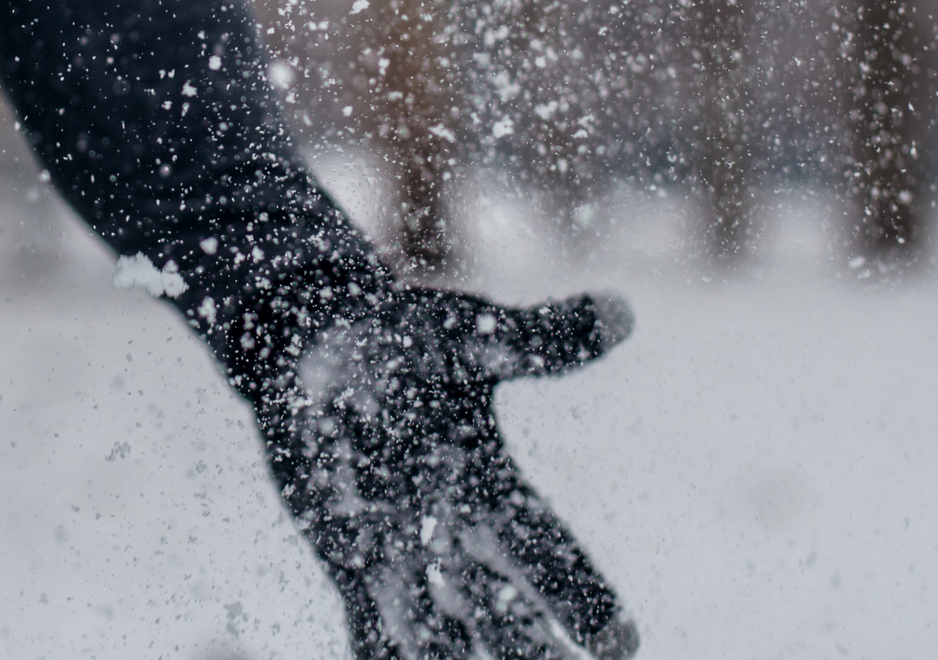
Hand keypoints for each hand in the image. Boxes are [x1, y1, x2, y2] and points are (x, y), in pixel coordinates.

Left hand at [231, 281, 639, 658]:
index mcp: (492, 485)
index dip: (583, 596)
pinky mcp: (345, 555)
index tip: (620, 643)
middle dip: (530, 648)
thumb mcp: (472, 337)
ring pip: (440, 626)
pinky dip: (381, 649)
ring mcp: (398, 549)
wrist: (314, 345)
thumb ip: (541, 341)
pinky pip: (367, 619)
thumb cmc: (401, 338)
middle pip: (502, 606)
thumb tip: (623, 312)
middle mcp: (452, 531)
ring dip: (461, 657)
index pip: (549, 551)